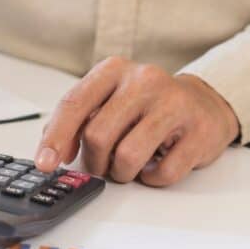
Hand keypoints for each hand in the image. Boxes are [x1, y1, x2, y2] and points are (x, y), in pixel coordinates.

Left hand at [34, 57, 239, 186]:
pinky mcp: (199, 131)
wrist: (204, 104)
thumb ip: (78, 119)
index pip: (74, 104)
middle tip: (101, 166)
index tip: (44, 163)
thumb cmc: (147, 107)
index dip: (55, 137)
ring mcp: (174, 103)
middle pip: (98, 135)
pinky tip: (155, 164)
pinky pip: (163, 172)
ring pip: (128, 156)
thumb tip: (50, 149)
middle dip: (94, 161)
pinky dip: (152, 178)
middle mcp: (144, 80)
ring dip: (121, 173)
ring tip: (128, 166)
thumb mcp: (109, 100)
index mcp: (114, 70)